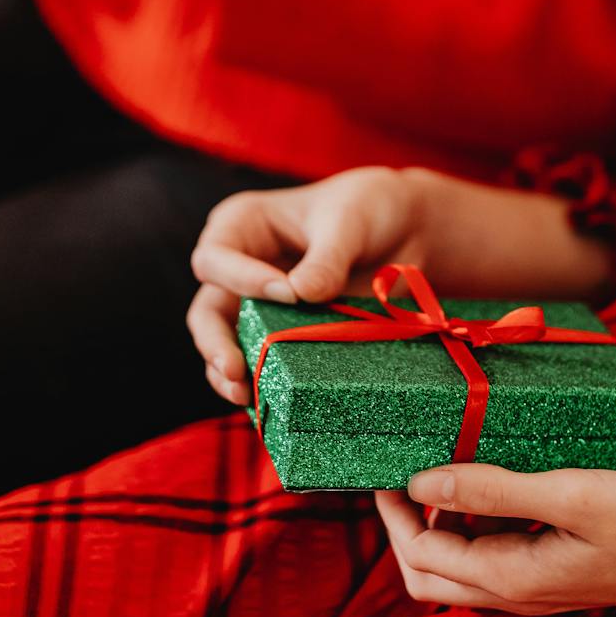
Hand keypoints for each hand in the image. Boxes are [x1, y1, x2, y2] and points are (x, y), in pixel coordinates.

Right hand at [186, 168, 431, 405]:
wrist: (407, 230)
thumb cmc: (368, 209)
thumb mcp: (349, 223)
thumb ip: (326, 258)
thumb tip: (301, 295)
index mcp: (241, 227)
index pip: (216, 259)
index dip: (241, 279)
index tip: (286, 292)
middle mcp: (239, 271)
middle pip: (208, 312)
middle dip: (215, 344)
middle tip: (234, 371)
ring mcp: (260, 309)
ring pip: (228, 347)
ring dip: (232, 375)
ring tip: (245, 396)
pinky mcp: (286, 337)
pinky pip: (265, 365)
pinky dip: (266, 385)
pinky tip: (271, 407)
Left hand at [374, 465, 615, 615]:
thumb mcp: (570, 494)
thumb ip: (493, 488)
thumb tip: (423, 481)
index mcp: (510, 577)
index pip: (421, 554)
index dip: (393, 513)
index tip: (384, 465)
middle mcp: (515, 592)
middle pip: (429, 574)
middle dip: (403, 528)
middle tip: (401, 471)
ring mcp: (534, 586)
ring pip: (458, 567)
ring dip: (437, 524)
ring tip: (441, 466)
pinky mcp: (552, 572)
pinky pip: (492, 555)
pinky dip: (473, 522)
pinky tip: (490, 480)